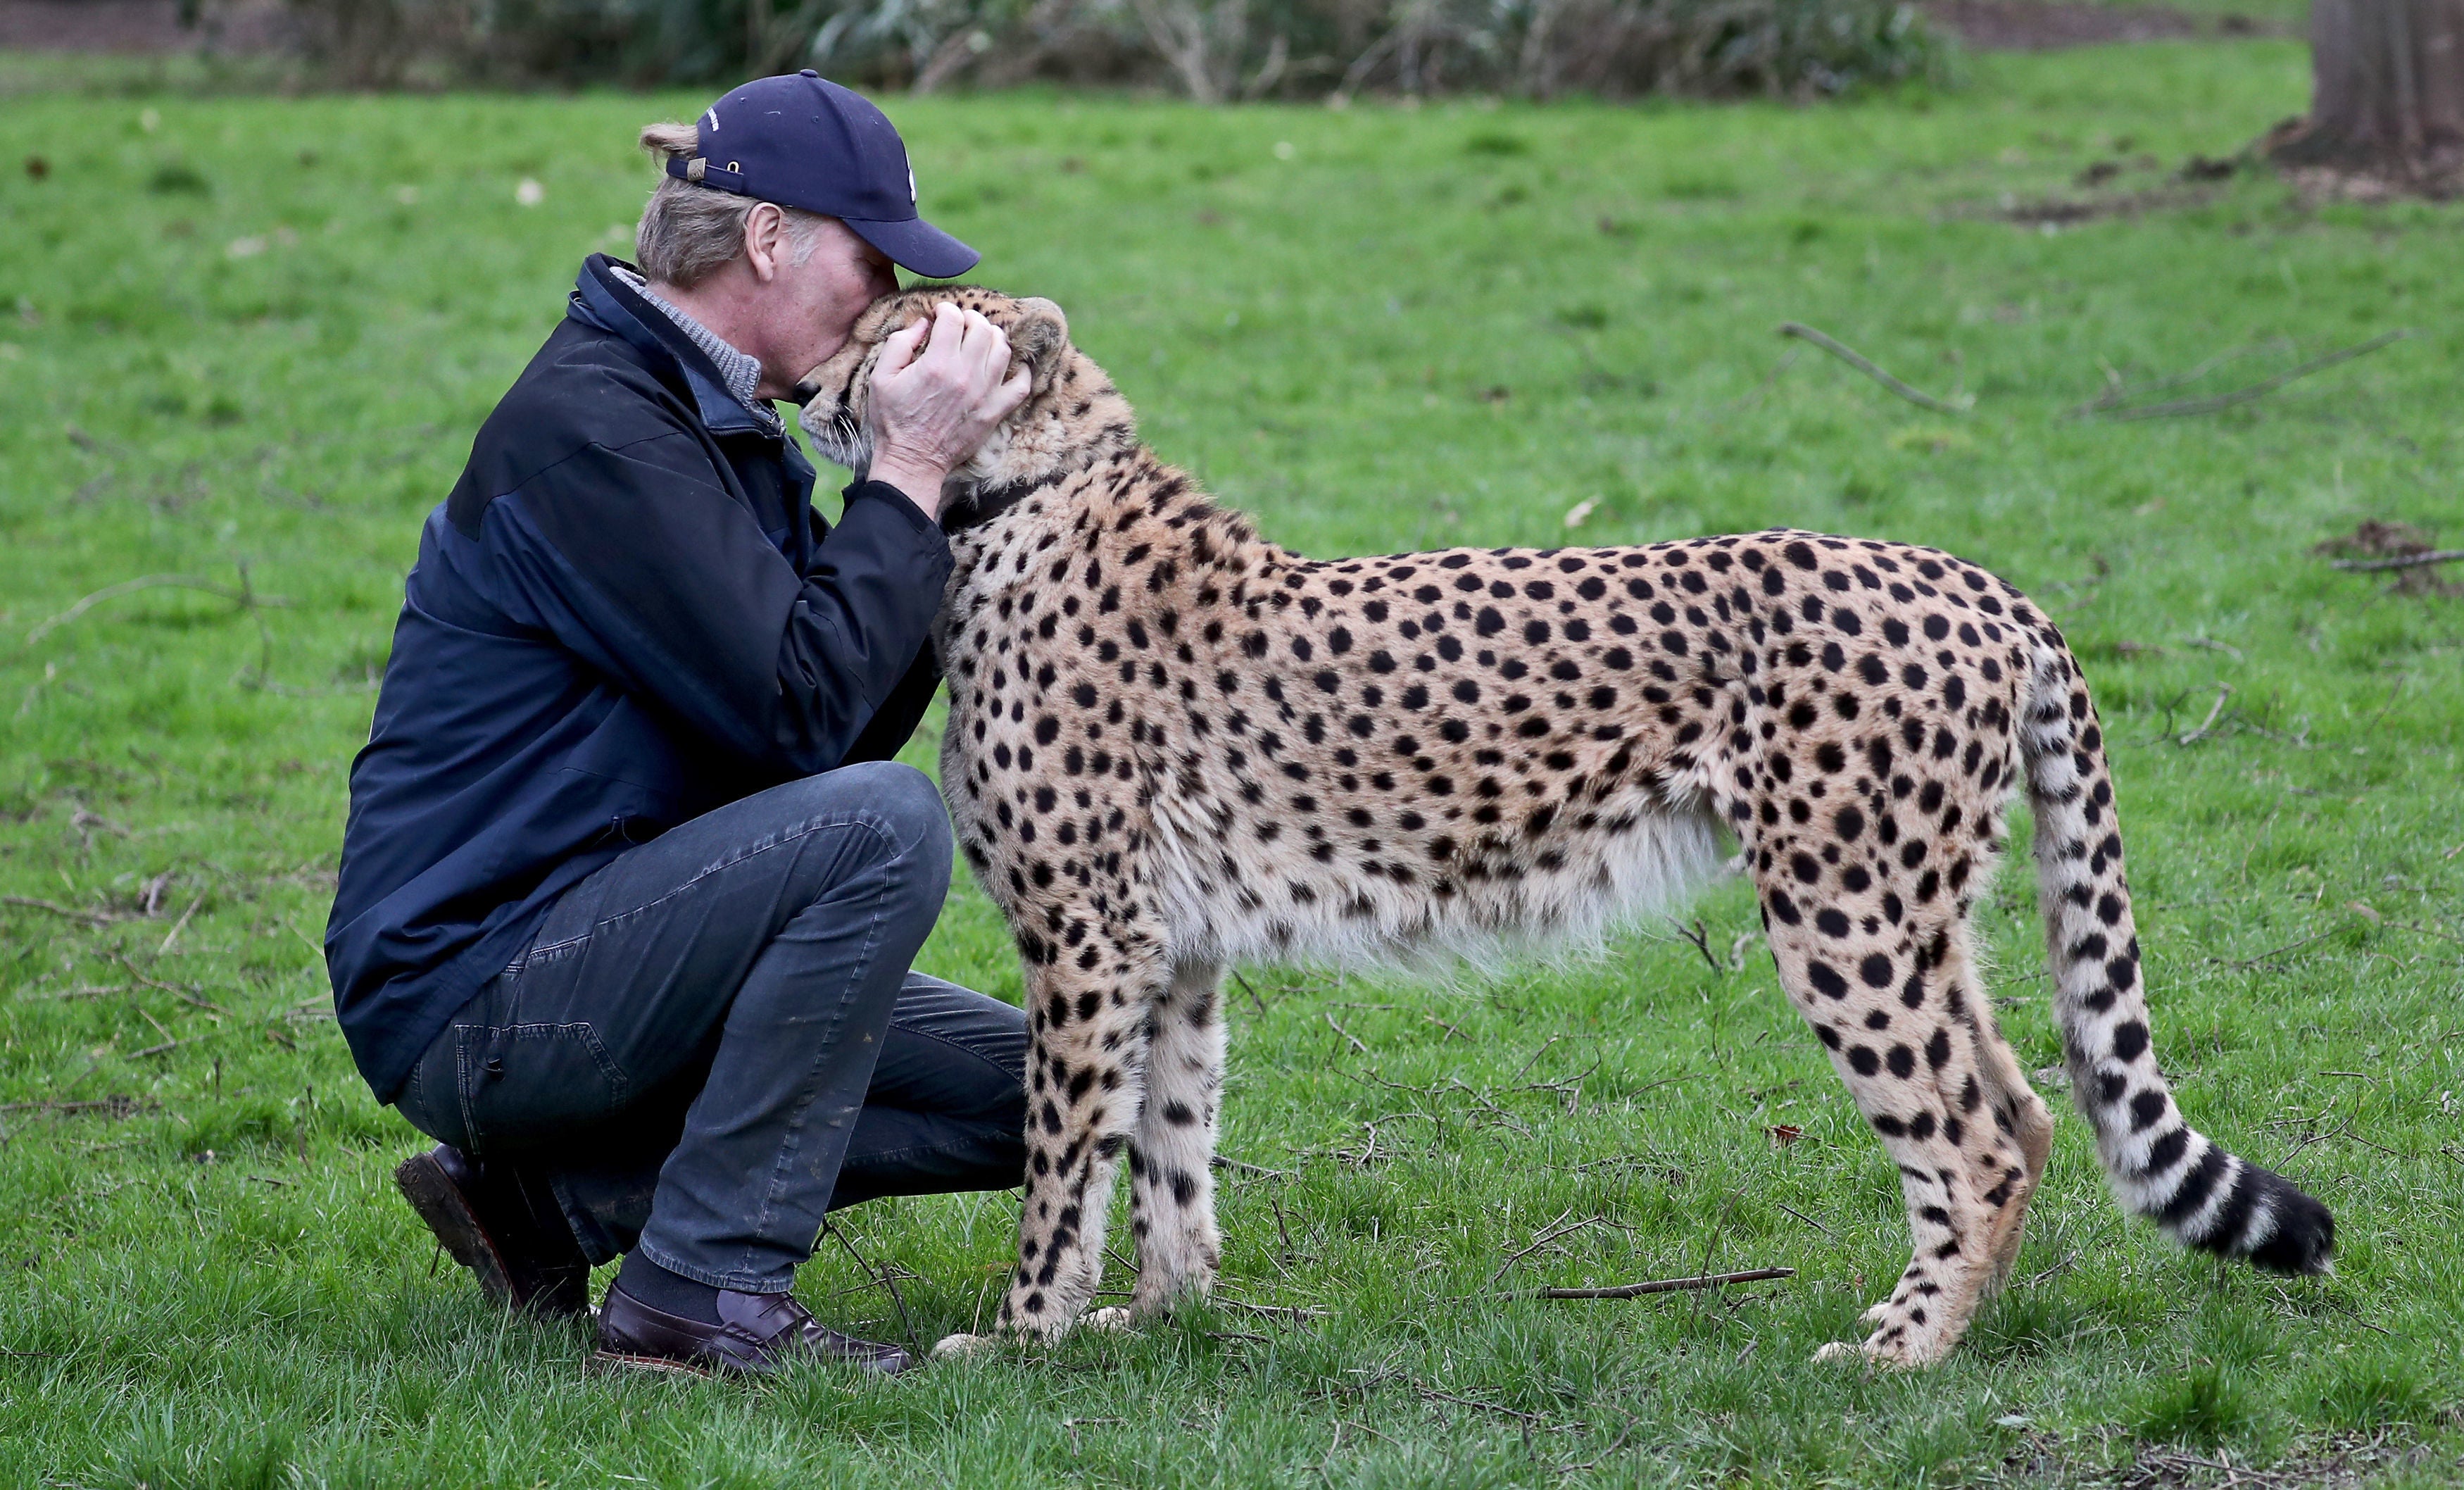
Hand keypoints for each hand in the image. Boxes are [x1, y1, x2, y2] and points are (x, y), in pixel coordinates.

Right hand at [865, 303, 1032, 520]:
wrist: (912, 461)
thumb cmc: (893, 421)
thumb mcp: (881, 377)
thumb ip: (899, 343)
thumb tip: (922, 323)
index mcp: (936, 363)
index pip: (953, 319)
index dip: (946, 310)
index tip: (940, 314)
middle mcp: (965, 375)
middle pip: (982, 329)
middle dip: (971, 319)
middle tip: (962, 323)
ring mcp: (984, 393)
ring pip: (1003, 350)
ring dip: (994, 337)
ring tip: (982, 339)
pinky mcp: (994, 411)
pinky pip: (1020, 386)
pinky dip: (1021, 372)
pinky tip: (1010, 366)